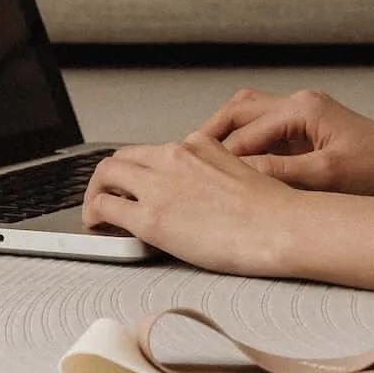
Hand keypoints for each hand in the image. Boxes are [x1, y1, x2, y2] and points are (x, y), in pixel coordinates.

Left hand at [82, 134, 303, 275]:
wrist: (279, 227)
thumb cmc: (271, 209)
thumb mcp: (239, 170)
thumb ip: (212, 169)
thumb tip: (199, 187)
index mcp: (197, 145)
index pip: (153, 151)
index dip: (137, 170)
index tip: (134, 184)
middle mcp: (173, 157)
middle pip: (123, 157)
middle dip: (109, 178)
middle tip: (107, 197)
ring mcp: (159, 185)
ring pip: (106, 174)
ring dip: (96, 192)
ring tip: (96, 213)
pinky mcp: (150, 217)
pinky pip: (106, 207)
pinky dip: (94, 214)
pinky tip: (97, 225)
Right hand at [190, 86, 373, 196]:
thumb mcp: (327, 177)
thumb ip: (280, 173)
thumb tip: (238, 176)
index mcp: (302, 108)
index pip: (246, 129)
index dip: (220, 155)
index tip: (194, 177)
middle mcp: (299, 105)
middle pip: (239, 109)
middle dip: (210, 134)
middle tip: (183, 160)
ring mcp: (303, 117)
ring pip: (248, 116)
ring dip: (225, 136)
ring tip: (201, 164)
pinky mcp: (307, 134)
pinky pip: (264, 133)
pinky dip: (244, 147)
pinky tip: (232, 171)